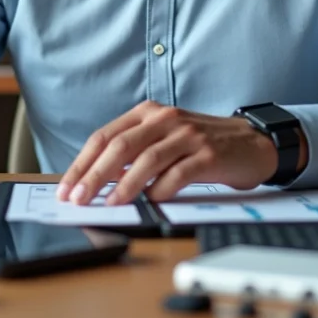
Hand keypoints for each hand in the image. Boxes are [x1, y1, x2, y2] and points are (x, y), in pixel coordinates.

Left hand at [56, 101, 286, 206]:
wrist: (250, 143)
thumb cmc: (200, 144)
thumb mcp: (163, 138)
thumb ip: (133, 153)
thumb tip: (95, 181)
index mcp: (147, 113)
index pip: (105, 136)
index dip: (82, 163)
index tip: (66, 187)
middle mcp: (165, 119)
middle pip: (121, 146)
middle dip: (94, 175)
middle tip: (78, 198)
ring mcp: (187, 135)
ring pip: (147, 159)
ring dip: (124, 185)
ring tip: (109, 204)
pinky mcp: (208, 154)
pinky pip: (178, 174)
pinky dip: (160, 190)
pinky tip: (150, 202)